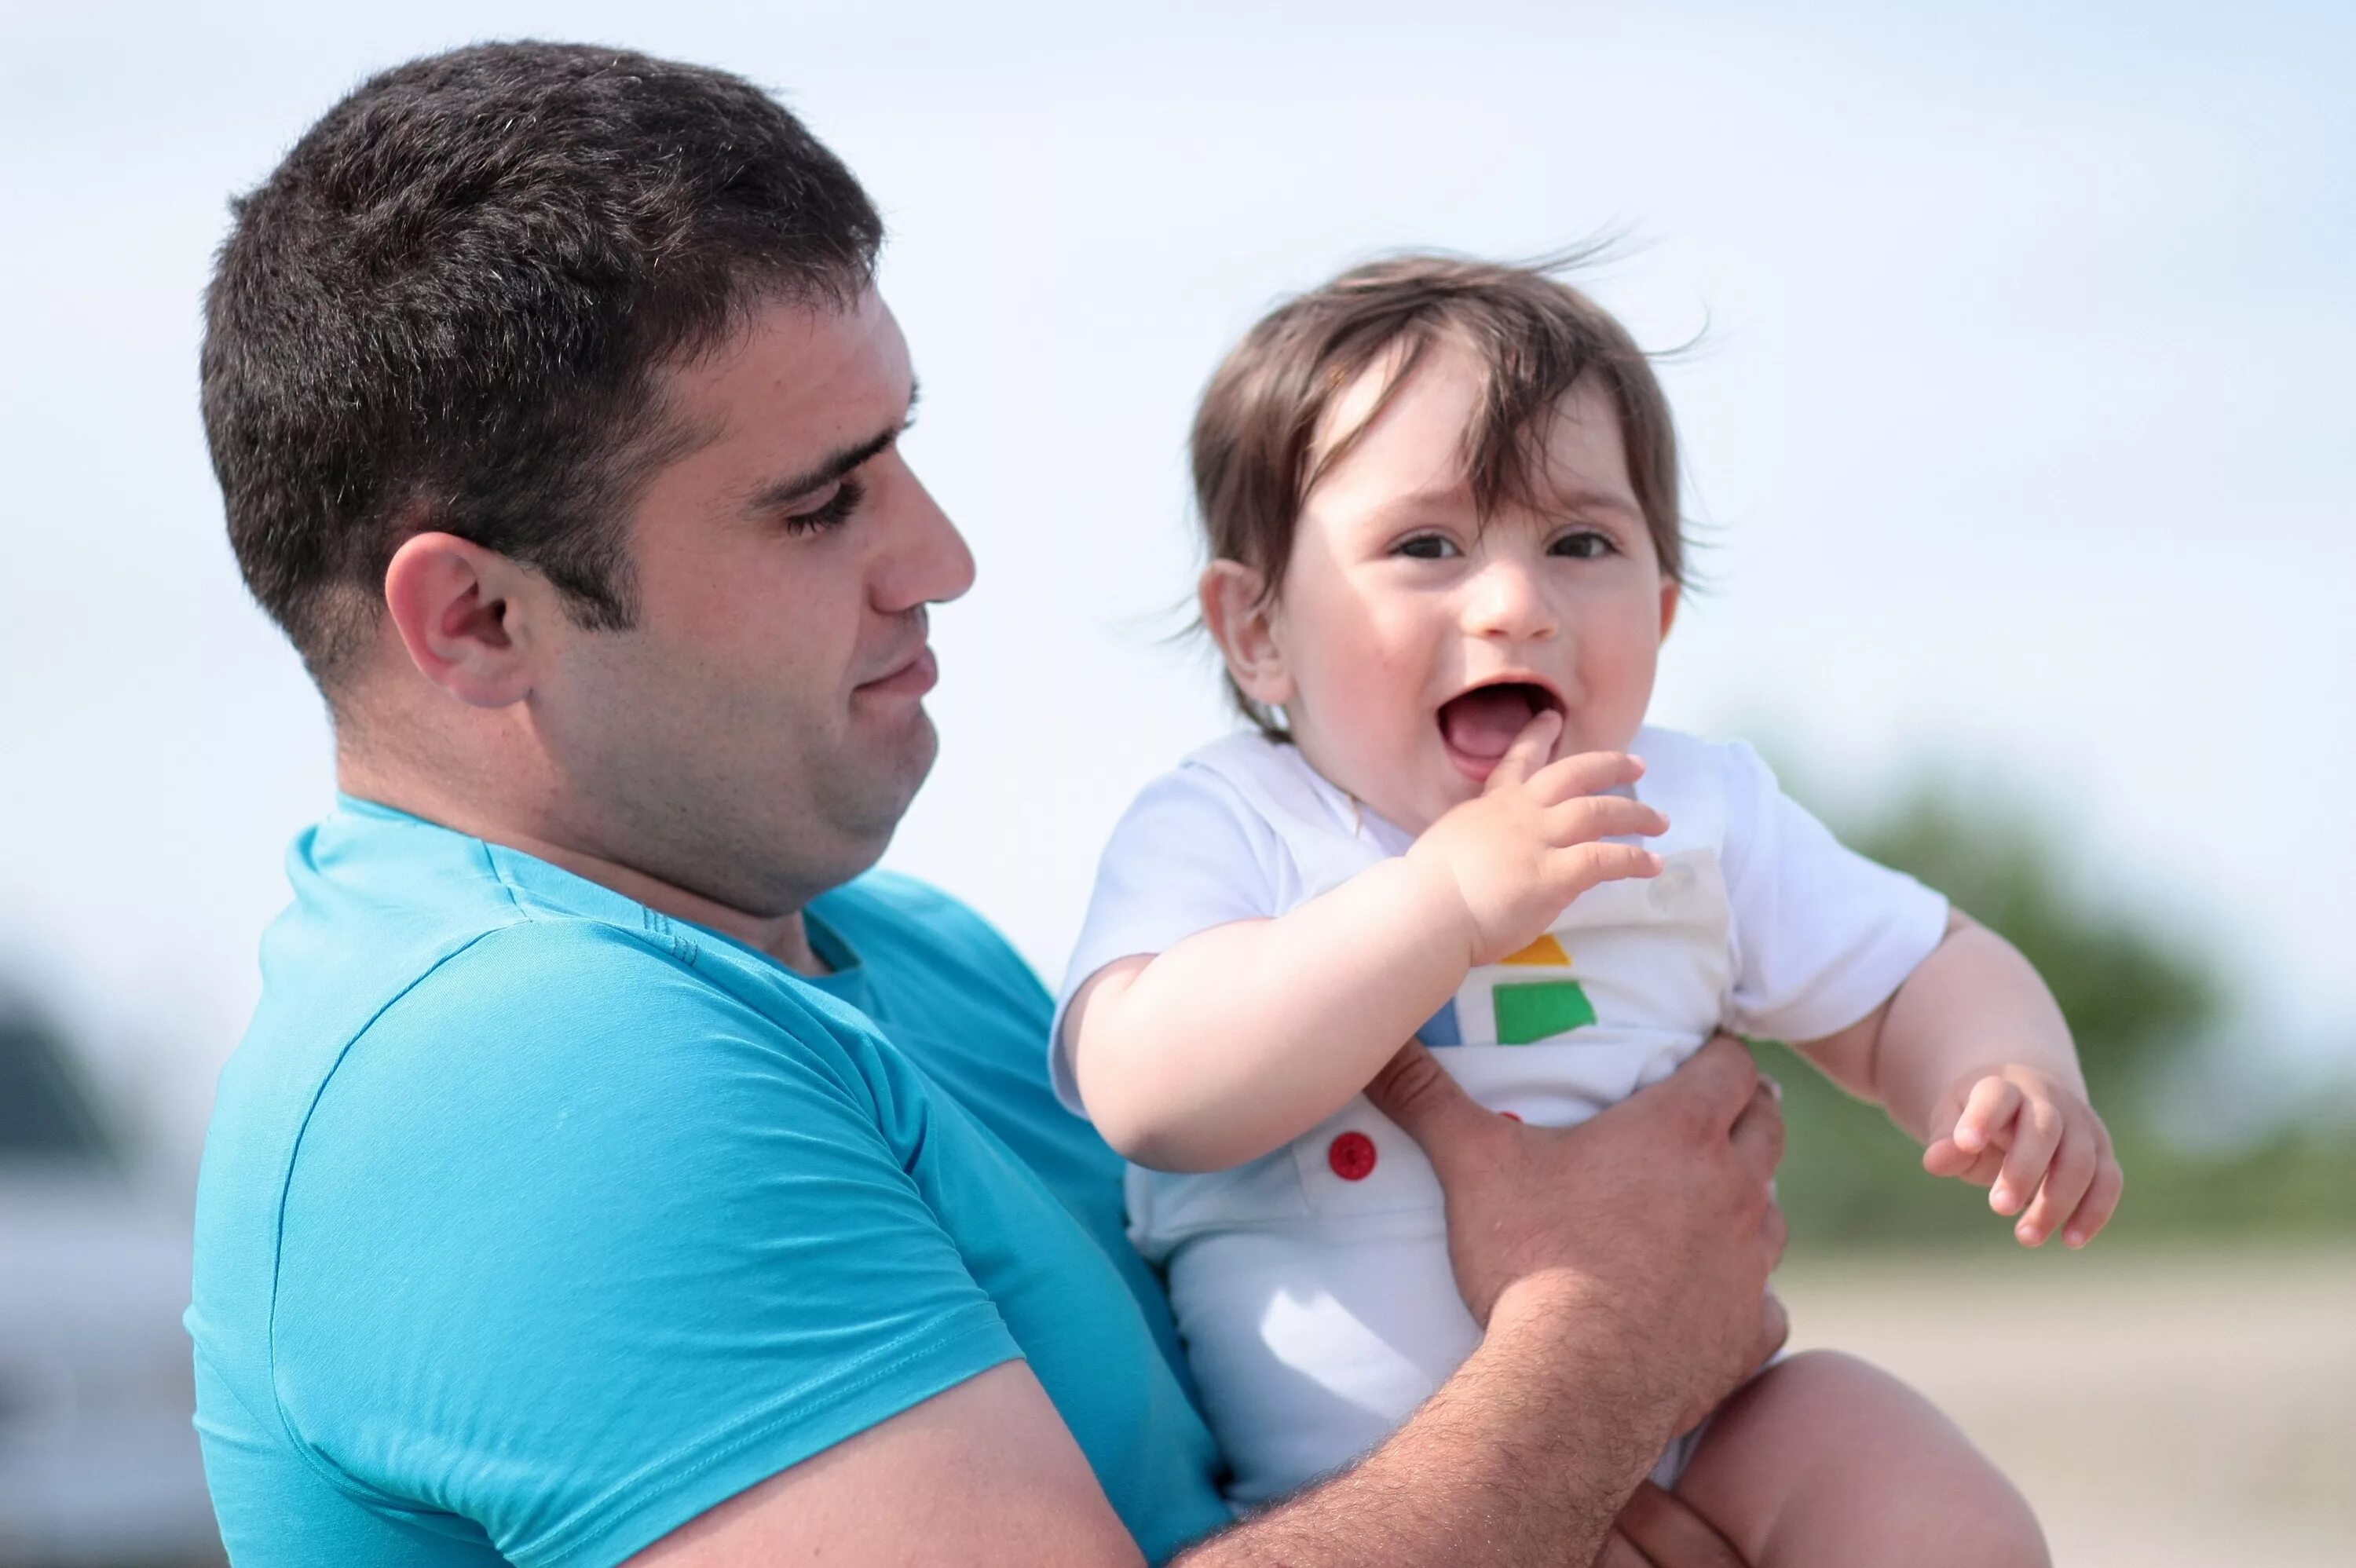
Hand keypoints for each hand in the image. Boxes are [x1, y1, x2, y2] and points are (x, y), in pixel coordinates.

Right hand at [1364, 1034, 1786, 1436]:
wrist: (1571, 1385)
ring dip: (1750, 1201)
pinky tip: (1713, 1302)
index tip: (1701, 1052)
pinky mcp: (1748, 1333)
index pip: (1731, 1065)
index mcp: (1679, 1132)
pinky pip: (1767, 1305)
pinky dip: (1746, 1297)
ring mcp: (1749, 1266)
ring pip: (1773, 1213)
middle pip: (1769, 1126)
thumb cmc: (1530, 1259)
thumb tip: (1378, 1045)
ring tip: (1711, 1206)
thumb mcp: (1473, 1163)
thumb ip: (1428, 1096)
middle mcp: (1732, 1189)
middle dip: (1748, 1113)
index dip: (1719, 1053)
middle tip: (1715, 1116)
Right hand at [1406, 710, 1668, 965]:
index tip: (1552, 718)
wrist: (1426, 909)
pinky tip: (1653, 865)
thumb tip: (1484, 856)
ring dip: (1636, 814)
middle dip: (1609, 765)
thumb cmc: (1425, 889)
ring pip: (1600, 811)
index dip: (1537, 736)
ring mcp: (1540, 839)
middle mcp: (1520, 812)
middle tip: (1637, 763)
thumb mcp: (1448, 845)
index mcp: (1490, 805)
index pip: (1517, 760)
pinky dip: (1635, 860)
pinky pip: (1607, 859)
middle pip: (1574, 774)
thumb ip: (1474, 842)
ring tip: (1660, 821)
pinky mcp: (1556, 873)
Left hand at [1921, 1064, 2122, 1247]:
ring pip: (2079, 1161)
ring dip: (2056, 1202)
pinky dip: (2093, 1212)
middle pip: (2044, 1131)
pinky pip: (2108, 1181)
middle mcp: (2049, 1101)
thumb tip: (1935, 1162)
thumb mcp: (1952, 1121)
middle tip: (1999, 1208)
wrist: (2026, 1101)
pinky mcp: (2101, 1152)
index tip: (1965, 1144)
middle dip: (2023, 1171)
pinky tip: (2070, 1241)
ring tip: (2025, 1238)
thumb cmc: (1980, 1120)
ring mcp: (2080, 1125)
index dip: (1982, 1118)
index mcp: (2004, 1087)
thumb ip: (1945, 1142)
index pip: (1996, 1096)